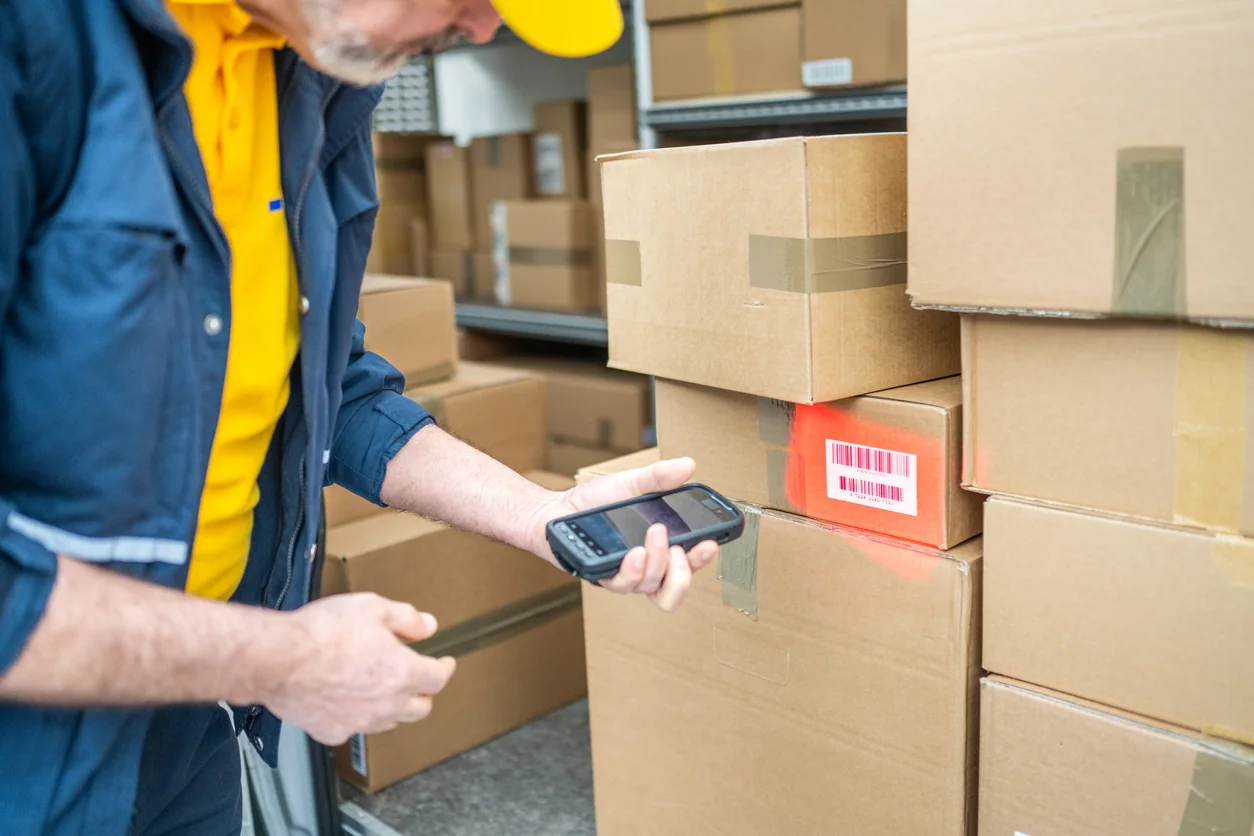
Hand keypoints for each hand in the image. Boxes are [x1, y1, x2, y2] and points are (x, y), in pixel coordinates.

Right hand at [263, 593, 456, 745]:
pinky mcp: (331, 732)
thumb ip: (406, 619)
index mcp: (403, 673)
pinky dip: (356, 718)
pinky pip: (353, 730)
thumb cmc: (324, 632)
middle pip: (420, 709)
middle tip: (417, 679)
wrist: (278, 658)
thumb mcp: (373, 608)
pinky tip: (347, 702)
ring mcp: (358, 723)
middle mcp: (385, 705)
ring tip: (383, 690)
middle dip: (423, 693)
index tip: (445, 663)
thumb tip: (428, 626)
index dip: (445, 669)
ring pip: (389, 723)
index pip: (438, 679)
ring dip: (392, 708)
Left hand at [528, 457, 718, 611]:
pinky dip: (634, 569)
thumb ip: (659, 478)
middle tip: (679, 547)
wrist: (555, 510)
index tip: (710, 543)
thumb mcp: (630, 484)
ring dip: (659, 562)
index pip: (689, 563)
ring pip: (652, 588)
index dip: (703, 559)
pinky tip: (635, 552)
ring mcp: (624, 575)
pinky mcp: (603, 578)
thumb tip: (688, 466)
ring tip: (653, 535)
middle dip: (685, 573)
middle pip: (674, 591)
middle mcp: (644, 567)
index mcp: (658, 548)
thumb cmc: (593, 502)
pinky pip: (625, 585)